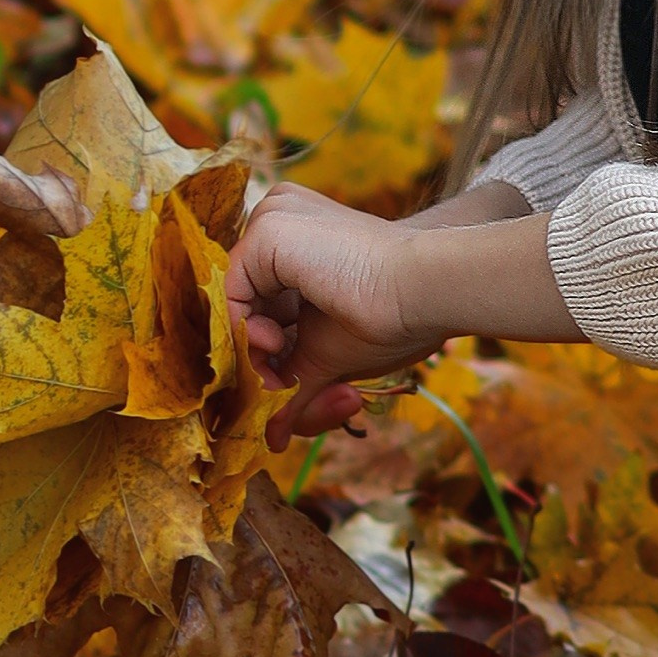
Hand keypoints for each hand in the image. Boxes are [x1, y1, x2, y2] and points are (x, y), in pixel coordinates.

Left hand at [225, 182, 570, 447]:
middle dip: (260, 360)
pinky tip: (273, 351)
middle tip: (281, 394)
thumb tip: (275, 438)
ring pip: (237, 301)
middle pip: (247, 304)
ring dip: (251, 354)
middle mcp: (281, 218)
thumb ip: (295, 388)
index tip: (284, 389)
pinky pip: (232, 292)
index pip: (261, 304)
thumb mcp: (330, 356)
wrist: (424, 293)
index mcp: (299, 241)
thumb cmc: (393, 319)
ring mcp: (273, 219)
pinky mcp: (269, 231)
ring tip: (280, 379)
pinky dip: (244, 334)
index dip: (266, 354)